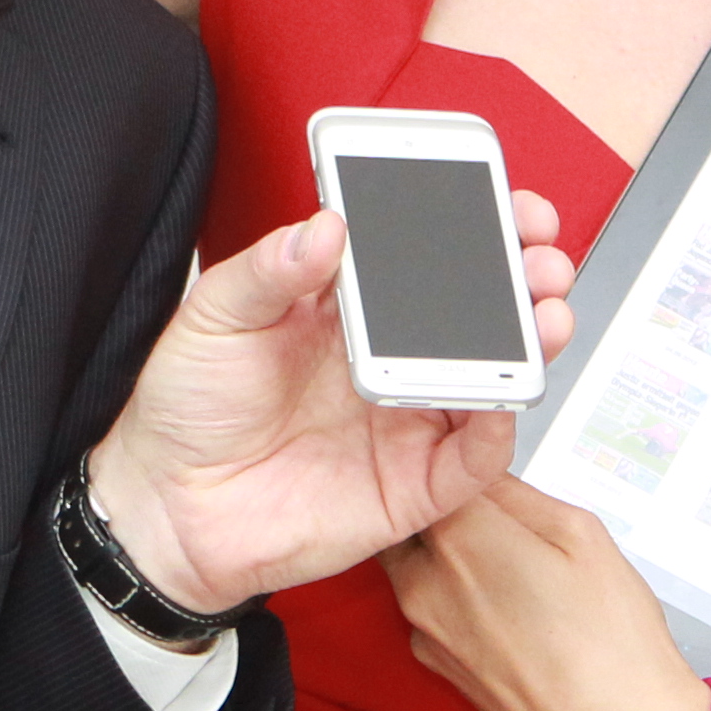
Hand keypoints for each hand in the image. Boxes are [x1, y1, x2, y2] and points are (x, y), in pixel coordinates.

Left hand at [79, 198, 574, 618]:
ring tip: (544, 313)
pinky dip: (499, 429)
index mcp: (350, 307)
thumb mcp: (214, 316)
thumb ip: (270, 268)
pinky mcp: (413, 484)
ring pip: (492, 376)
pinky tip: (503, 397)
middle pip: (481, 310)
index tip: (505, 202)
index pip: (430, 254)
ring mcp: (408, 420)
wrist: (167, 508)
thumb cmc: (188, 409)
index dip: (477, 225)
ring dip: (531, 342)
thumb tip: (328, 223)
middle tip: (541, 257)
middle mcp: (391, 358)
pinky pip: (474, 459)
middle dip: (525, 276)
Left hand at [384, 475, 710, 710]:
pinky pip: (433, 606)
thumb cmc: (613, 645)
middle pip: (416, 517)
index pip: (432, 468)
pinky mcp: (433, 662)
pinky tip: (513, 609)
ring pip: (419, 561)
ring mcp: (423, 628)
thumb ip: (519, 493)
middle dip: (449, 507)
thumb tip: (486, 472)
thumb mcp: (583, 535)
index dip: (461, 461)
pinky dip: (460, 597)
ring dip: (454, 553)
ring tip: (518, 564)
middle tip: (503, 513)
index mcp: (462, 538)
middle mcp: (426, 583)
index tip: (485, 460)